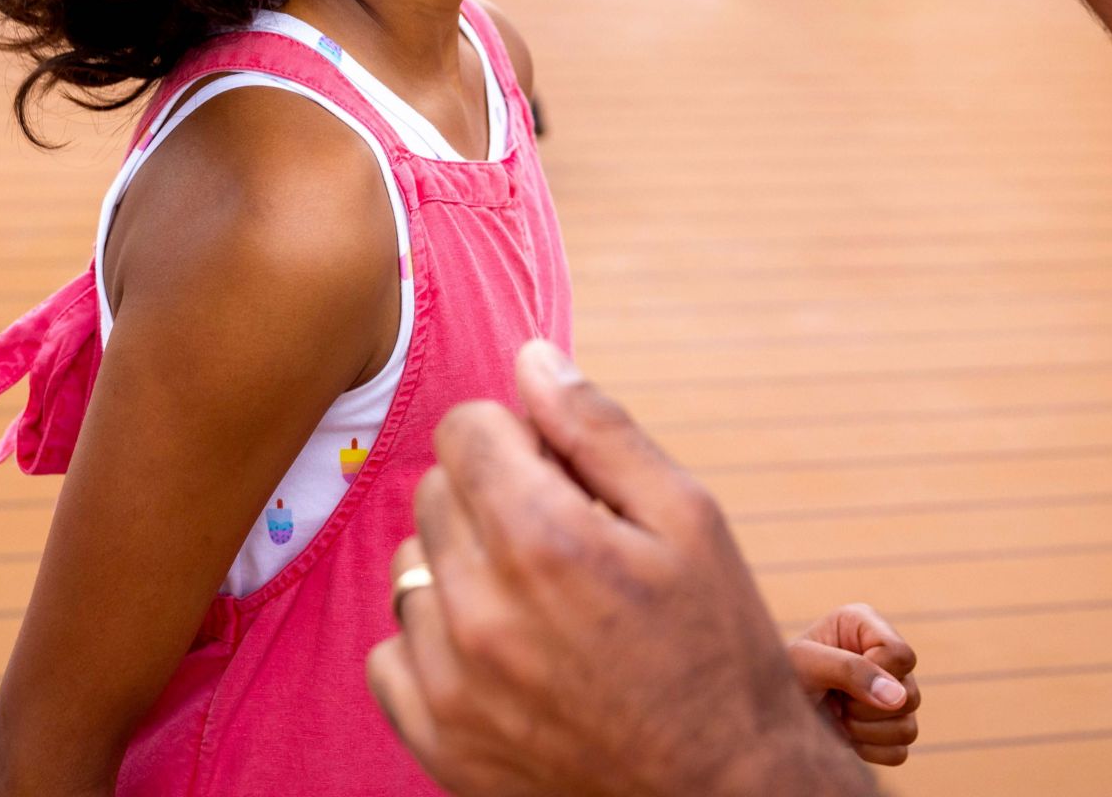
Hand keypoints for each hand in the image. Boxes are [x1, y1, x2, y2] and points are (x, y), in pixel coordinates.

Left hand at [368, 343, 869, 796]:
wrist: (722, 794)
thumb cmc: (716, 649)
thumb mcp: (689, 519)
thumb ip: (599, 430)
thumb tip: (530, 358)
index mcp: (545, 539)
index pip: (466, 429)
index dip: (518, 440)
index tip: (559, 476)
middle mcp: (480, 610)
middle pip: (435, 492)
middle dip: (492, 499)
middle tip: (564, 547)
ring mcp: (450, 682)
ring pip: (411, 569)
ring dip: (461, 572)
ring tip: (538, 609)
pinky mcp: (436, 740)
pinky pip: (389, 654)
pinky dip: (432, 648)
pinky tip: (498, 659)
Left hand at [787, 604, 921, 766]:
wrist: (768, 710)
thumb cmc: (782, 674)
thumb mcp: (805, 662)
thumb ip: (849, 669)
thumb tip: (898, 697)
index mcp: (867, 626)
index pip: (901, 656)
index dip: (875, 674)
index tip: (838, 678)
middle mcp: (886, 659)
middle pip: (910, 696)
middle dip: (865, 706)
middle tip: (834, 698)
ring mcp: (892, 696)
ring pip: (908, 728)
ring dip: (866, 731)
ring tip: (837, 715)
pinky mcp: (889, 729)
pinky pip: (900, 752)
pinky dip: (871, 751)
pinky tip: (847, 736)